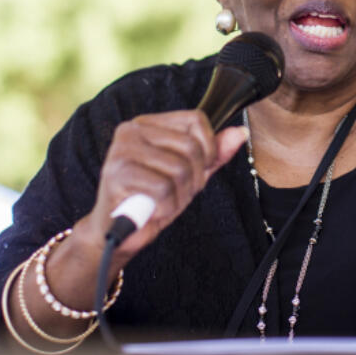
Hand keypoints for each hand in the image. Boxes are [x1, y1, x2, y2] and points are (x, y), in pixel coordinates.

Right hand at [84, 110, 248, 260]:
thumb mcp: (190, 175)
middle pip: (191, 147)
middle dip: (194, 179)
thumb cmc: (153, 200)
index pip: (196, 120)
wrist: (117, 234)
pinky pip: (163, 188)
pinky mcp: (116, 173)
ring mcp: (121, 150)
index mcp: (148, 124)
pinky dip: (166, 206)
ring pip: (179, 169)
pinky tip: (152, 209)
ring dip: (180, 196)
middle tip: (177, 192)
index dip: (209, 149)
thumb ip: (213, 154)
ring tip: (163, 202)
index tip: (199, 169)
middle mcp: (131, 130)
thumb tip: (239, 133)